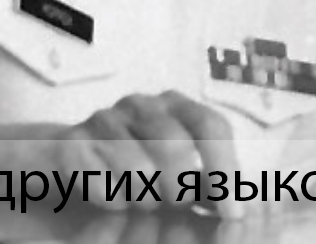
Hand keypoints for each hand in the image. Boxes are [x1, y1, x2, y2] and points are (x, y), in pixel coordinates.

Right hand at [54, 90, 240, 216]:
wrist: (70, 159)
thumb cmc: (136, 164)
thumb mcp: (178, 170)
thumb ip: (210, 182)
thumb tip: (245, 205)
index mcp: (174, 104)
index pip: (211, 124)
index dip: (225, 168)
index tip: (231, 212)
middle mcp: (141, 103)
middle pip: (175, 146)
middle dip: (179, 188)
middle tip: (171, 201)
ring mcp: (104, 118)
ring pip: (138, 168)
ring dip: (144, 197)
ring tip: (140, 198)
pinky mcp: (73, 141)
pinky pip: (102, 182)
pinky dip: (112, 201)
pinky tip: (111, 197)